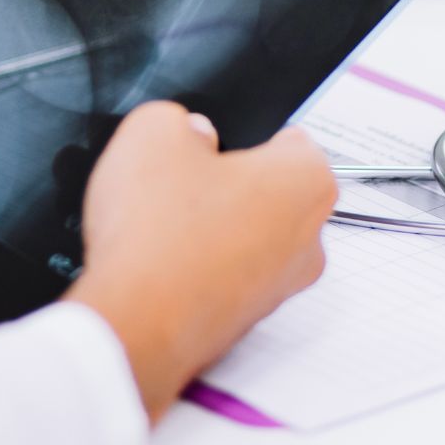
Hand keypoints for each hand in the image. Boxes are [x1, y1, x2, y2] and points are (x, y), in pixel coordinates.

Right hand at [66, 102, 336, 422]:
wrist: (135, 325)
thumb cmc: (157, 234)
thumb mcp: (152, 132)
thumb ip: (179, 119)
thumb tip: (187, 137)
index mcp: (306, 180)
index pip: (290, 141)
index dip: (242, 137)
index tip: (212, 146)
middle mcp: (309, 238)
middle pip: (270, 193)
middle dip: (228, 185)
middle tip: (178, 184)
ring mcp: (281, 287)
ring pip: (248, 239)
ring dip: (212, 230)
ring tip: (160, 228)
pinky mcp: (247, 322)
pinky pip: (226, 279)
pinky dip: (199, 271)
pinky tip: (158, 265)